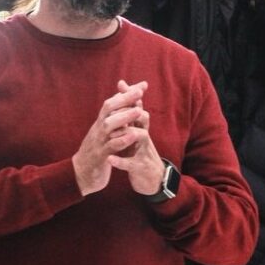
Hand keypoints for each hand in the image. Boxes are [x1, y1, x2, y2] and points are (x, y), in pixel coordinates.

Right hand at [72, 81, 147, 194]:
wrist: (80, 174)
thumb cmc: (96, 152)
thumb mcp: (104, 134)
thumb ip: (114, 121)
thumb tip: (123, 105)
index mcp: (100, 123)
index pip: (112, 103)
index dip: (126, 94)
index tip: (142, 86)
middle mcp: (98, 129)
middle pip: (108, 108)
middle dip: (124, 99)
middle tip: (139, 92)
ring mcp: (98, 141)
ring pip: (109, 125)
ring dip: (124, 117)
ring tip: (138, 112)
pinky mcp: (100, 156)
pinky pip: (110, 146)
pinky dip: (121, 140)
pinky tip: (132, 135)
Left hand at [107, 80, 163, 195]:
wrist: (154, 180)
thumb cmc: (141, 154)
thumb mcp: (137, 136)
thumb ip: (132, 119)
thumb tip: (130, 100)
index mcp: (141, 129)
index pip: (137, 109)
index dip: (130, 97)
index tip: (121, 84)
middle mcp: (144, 137)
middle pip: (142, 119)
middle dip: (133, 110)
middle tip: (122, 103)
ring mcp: (143, 152)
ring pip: (139, 138)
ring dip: (127, 134)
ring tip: (113, 133)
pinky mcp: (140, 167)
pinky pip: (131, 164)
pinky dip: (120, 161)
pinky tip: (110, 159)